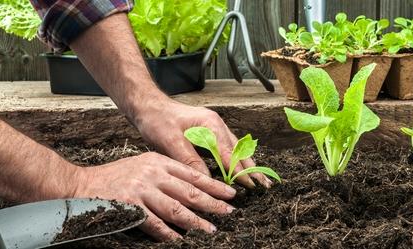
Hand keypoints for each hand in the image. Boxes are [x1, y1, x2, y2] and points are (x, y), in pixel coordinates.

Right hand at [72, 152, 236, 240]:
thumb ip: (165, 175)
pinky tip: (180, 240)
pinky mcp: (130, 206)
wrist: (81, 184)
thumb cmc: (114, 177)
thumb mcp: (143, 166)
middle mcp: (152, 173)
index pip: (193, 174)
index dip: (214, 185)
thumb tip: (192, 191)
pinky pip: (155, 223)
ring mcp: (141, 190)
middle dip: (212, 203)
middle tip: (228, 212)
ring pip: (176, 208)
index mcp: (158, 162)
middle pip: (189, 191)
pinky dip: (169, 233)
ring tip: (210, 230)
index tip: (230, 194)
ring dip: (196, 221)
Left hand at [134, 99, 271, 187]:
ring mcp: (214, 127)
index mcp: (211, 124)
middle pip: (239, 150)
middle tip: (265, 185)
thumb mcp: (171, 142)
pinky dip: (236, 159)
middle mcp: (216, 125)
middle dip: (252, 168)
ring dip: (247, 164)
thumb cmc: (157, 120)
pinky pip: (228, 147)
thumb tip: (207, 180)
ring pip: (236, 148)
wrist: (147, 106)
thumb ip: (190, 160)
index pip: (230, 153)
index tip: (250, 186)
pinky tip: (241, 169)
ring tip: (259, 180)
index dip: (240, 171)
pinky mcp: (209, 132)